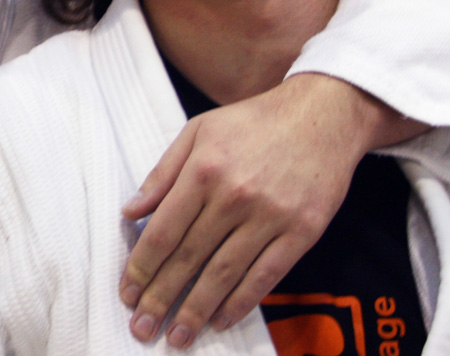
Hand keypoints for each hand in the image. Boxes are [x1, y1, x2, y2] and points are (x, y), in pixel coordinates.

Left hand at [118, 73, 426, 347]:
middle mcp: (234, 196)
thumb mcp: (198, 132)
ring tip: (176, 337)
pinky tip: (221, 320)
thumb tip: (130, 212)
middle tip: (142, 328)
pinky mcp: (302, 232)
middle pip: (190, 259)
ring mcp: (270, 216)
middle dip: (161, 298)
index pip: (164, 231)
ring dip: (196, 310)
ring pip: (224, 274)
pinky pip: (266, 276)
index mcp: (203, 170)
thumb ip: (162, 174)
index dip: (142, 268)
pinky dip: (241, 302)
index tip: (127, 293)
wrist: (322, 115)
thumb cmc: (252, 122)